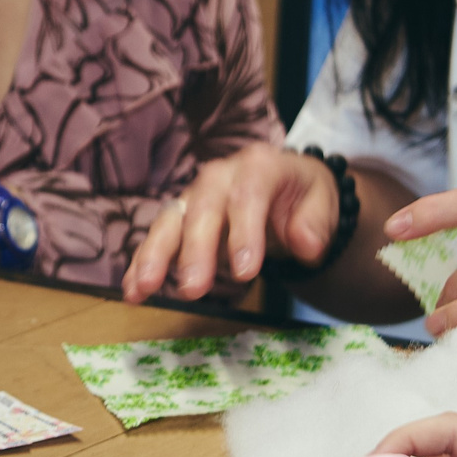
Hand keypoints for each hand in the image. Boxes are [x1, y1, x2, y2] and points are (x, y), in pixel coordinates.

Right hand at [124, 145, 336, 301]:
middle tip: (193, 289)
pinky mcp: (180, 216)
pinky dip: (142, 263)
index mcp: (258, 166)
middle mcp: (220, 175)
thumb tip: (306, 244)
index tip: (244, 272)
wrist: (287, 186)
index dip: (243, 233)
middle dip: (195, 251)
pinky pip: (158, 238)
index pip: (248, 196)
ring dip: (155, 256)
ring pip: (170, 221)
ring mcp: (195, 195)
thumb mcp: (323, 201)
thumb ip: (316, 223)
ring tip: (144, 287)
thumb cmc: (303, 195)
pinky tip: (132, 291)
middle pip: (203, 210)